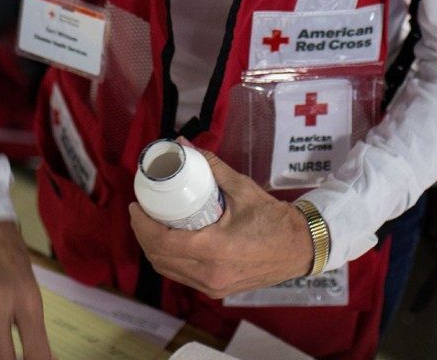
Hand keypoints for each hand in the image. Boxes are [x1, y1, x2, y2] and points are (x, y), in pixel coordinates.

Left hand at [129, 149, 313, 298]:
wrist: (300, 248)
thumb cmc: (272, 218)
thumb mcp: (241, 187)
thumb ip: (211, 166)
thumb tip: (183, 145)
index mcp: (213, 250)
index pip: (162, 242)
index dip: (142, 225)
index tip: (136, 205)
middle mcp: (209, 274)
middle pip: (160, 259)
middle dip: (143, 235)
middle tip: (141, 211)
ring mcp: (213, 287)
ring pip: (169, 270)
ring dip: (154, 249)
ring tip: (151, 224)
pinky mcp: (217, 290)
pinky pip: (183, 276)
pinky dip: (170, 259)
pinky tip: (170, 240)